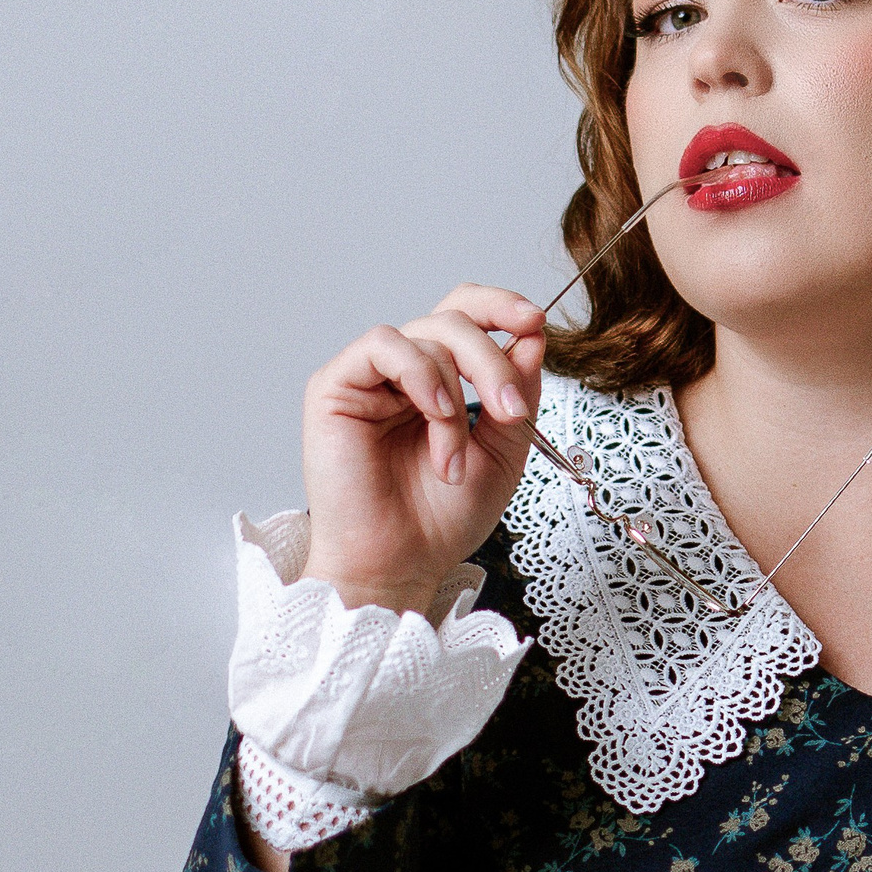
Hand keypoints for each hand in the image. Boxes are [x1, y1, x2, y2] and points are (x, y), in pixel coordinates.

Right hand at [299, 286, 546, 614]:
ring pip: (426, 336)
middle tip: (512, 412)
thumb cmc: (441, 519)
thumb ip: (518, 393)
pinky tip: (435, 416)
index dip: (501, 306)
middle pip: (453, 319)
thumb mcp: (503, 452)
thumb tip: (533, 335)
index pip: (467, 315)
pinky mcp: (335, 387)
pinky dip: (422, 376)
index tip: (535, 322)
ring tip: (454, 459)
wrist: (399, 565)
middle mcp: (404, 372)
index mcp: (441, 380)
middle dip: (493, 362)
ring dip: (455, 398)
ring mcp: (368, 377)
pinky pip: (383, 346)